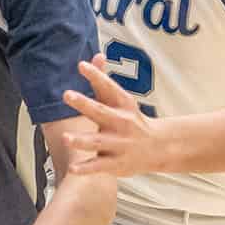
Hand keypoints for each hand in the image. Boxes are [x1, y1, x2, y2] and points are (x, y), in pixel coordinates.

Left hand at [60, 55, 162, 177]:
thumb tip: (95, 56)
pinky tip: (73, 168)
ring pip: (98, 142)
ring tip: (66, 137)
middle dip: (84, 104)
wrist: (158, 147)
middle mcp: (121, 123)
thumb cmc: (131, 121)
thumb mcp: (121, 101)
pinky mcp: (116, 163)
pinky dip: (86, 168)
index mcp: (123, 105)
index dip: (96, 76)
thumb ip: (103, 82)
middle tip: (67, 94)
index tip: (81, 65)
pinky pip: (98, 166)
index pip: (108, 87)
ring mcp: (119, 144)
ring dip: (82, 140)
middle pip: (100, 112)